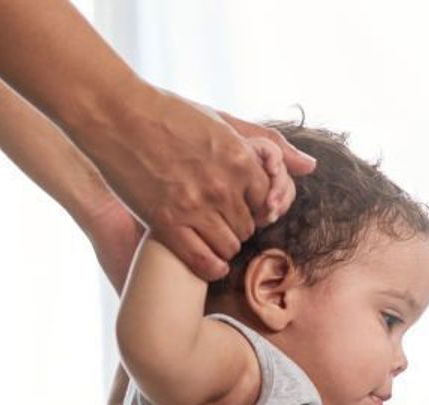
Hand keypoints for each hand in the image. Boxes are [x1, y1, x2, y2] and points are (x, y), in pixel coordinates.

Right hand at [77, 87, 313, 280]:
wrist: (117, 115)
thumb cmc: (167, 112)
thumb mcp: (221, 121)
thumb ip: (267, 145)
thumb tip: (310, 166)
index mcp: (240, 160)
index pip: (266, 203)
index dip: (253, 207)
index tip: (239, 205)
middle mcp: (223, 187)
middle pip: (248, 228)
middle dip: (238, 227)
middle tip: (220, 222)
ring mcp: (195, 208)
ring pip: (229, 247)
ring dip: (223, 246)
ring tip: (208, 236)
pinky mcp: (167, 224)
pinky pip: (204, 262)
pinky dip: (211, 267)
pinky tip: (207, 261)